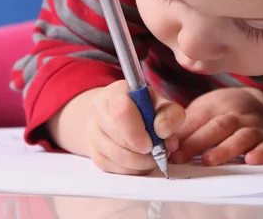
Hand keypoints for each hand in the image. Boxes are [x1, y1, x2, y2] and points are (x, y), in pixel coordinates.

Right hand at [48, 80, 184, 175]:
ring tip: (153, 157)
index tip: (152, 144)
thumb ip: (170, 114)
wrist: (114, 114)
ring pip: (117, 156)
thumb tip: (164, 132)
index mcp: (116, 93)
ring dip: (141, 162)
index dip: (138, 132)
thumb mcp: (159, 103)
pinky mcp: (94, 153)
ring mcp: (93, 133)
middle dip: (144, 151)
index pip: (122, 113)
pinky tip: (141, 161)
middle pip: (120, 138)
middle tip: (159, 151)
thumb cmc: (141, 107)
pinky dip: (133, 169)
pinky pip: (115, 168)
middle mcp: (98, 111)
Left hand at [169, 88, 262, 166]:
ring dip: (224, 149)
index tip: (168, 148)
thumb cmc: (227, 110)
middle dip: (198, 142)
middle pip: (218, 127)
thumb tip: (163, 143)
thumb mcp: (206, 109)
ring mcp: (255, 127)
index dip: (182, 134)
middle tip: (180, 157)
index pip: (198, 119)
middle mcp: (236, 115)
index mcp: (216, 105)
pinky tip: (252, 160)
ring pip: (241, 137)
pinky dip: (261, 153)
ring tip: (208, 161)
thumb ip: (187, 125)